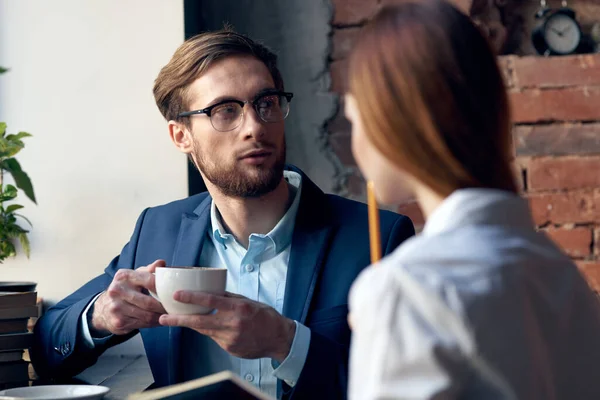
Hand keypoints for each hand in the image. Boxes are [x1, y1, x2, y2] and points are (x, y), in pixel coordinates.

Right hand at [90, 260, 166, 335]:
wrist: (104, 308)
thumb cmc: (126, 288)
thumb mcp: (135, 275)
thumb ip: (149, 270)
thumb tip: (162, 263)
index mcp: (124, 276)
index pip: (149, 280)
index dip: (163, 288)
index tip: (173, 292)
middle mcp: (117, 291)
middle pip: (148, 302)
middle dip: (163, 307)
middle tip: (173, 308)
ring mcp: (116, 307)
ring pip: (147, 315)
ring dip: (160, 317)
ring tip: (169, 315)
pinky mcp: (118, 322)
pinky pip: (142, 324)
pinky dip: (153, 323)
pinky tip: (158, 320)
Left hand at [159, 291, 295, 361]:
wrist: (279, 338)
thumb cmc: (264, 316)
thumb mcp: (248, 301)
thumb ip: (228, 298)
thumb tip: (209, 291)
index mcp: (238, 308)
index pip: (210, 301)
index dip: (191, 298)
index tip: (177, 295)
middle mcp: (232, 324)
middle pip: (199, 322)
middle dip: (178, 320)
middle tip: (162, 318)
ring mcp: (230, 338)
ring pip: (205, 331)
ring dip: (191, 325)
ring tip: (176, 320)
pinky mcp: (229, 348)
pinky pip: (214, 338)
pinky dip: (212, 332)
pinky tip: (217, 328)